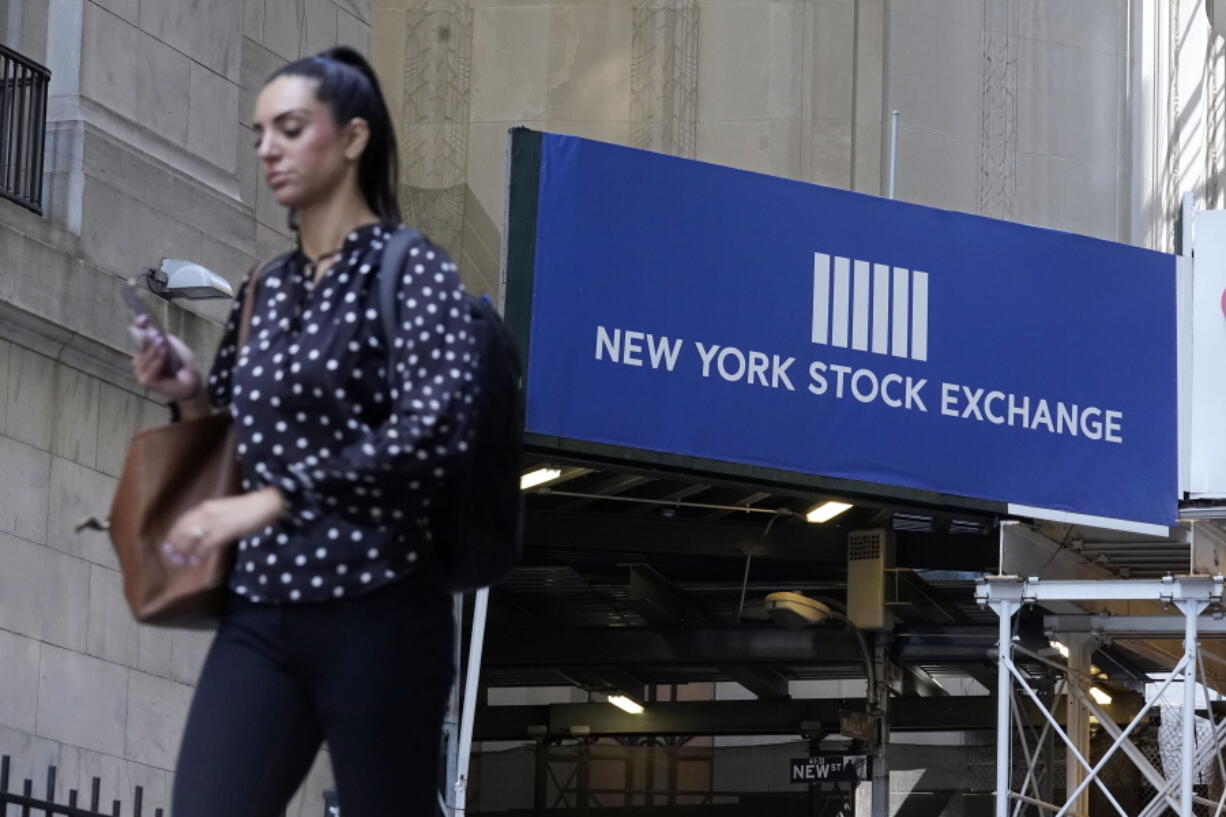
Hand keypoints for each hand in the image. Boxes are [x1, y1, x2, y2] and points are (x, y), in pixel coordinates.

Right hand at [131, 316, 202, 401]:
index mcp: (145, 350)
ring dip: (153, 350)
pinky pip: (149, 369)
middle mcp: (140, 360)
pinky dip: (157, 361)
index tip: (144, 318)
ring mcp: (141, 372)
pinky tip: (163, 355)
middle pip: (139, 346)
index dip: (139, 326)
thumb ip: (164, 339)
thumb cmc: (182, 364)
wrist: (192, 381)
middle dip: (147, 338)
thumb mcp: (175, 346)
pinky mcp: (145, 381)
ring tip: (161, 343)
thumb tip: (153, 330)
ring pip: (143, 358)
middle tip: (156, 334)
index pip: (137, 335)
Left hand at [162, 488, 284, 564]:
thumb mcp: (224, 509)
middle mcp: (207, 513)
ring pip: (192, 538)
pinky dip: (198, 554)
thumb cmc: (247, 507)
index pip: (183, 521)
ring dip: (184, 551)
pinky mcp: (224, 531)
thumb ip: (212, 518)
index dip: (174, 533)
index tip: (168, 544)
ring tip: (180, 561)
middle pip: (184, 530)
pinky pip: (206, 545)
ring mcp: (215, 522)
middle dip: (176, 544)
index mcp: (206, 506)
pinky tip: (195, 561)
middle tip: (171, 556)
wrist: (264, 504)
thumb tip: (202, 531)